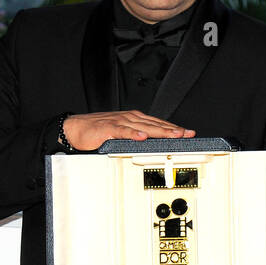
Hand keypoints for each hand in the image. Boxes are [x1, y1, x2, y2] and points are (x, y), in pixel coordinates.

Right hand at [63, 110, 194, 150]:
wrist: (76, 128)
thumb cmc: (99, 131)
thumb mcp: (123, 135)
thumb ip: (138, 138)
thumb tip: (154, 146)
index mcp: (135, 119)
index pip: (159, 123)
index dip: (174, 128)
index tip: (189, 133)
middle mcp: (130, 118)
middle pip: (155, 124)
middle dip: (172, 129)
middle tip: (187, 134)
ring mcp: (120, 122)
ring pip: (143, 126)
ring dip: (159, 130)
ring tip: (172, 134)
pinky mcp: (108, 128)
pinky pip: (123, 131)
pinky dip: (133, 133)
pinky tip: (142, 137)